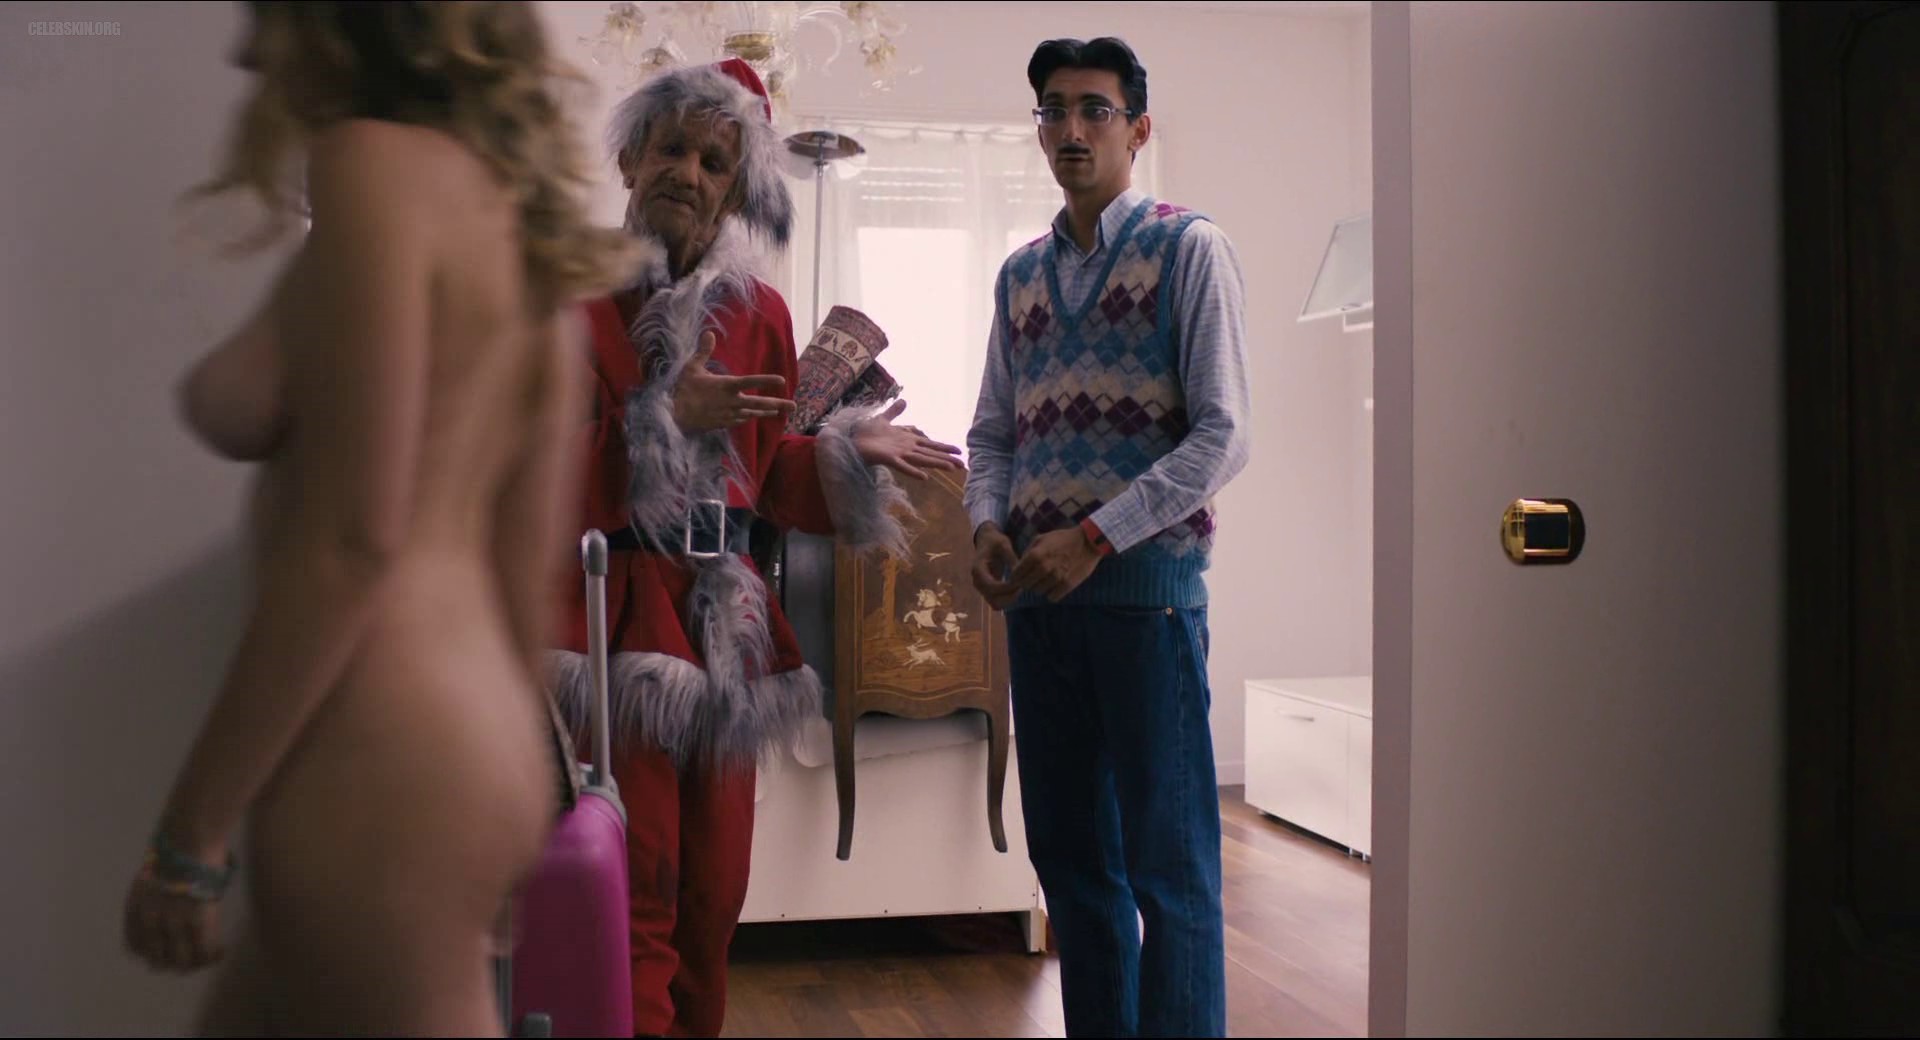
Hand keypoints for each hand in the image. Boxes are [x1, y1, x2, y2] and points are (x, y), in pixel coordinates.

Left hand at [122, 847, 227, 974]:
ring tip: (210, 955)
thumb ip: (157, 894)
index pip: (135, 946)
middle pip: (158, 959)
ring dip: (196, 963)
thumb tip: (173, 901)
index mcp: (135, 908)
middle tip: (192, 958)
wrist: (190, 837)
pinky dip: (212, 956)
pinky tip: (221, 950)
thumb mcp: (155, 874)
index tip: (167, 952)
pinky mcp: (196, 921)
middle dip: (175, 963)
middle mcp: (148, 921)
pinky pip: (204, 952)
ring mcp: (171, 923)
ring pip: (182, 962)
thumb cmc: (177, 846)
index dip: (152, 954)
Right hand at [671, 331, 795, 432]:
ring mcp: (729, 414)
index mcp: (726, 386)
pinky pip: (740, 420)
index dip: (767, 380)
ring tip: (778, 411)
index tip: (782, 380)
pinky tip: (753, 416)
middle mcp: (732, 401)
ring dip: (766, 412)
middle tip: (794, 406)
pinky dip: (748, 417)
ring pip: (752, 413)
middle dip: (778, 404)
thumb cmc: (683, 389)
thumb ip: (703, 351)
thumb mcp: (692, 367)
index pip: (751, 381)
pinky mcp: (723, 423)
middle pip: (759, 403)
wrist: (674, 416)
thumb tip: (709, 333)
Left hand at [850, 400, 963, 480]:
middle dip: (947, 457)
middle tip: (963, 464)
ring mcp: (899, 454)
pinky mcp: (889, 459)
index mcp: (907, 440)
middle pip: (930, 453)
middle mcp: (906, 448)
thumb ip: (895, 412)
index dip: (943, 447)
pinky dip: (914, 472)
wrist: (850, 441)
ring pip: (922, 459)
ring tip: (951, 468)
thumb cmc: (865, 433)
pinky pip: (903, 466)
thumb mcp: (883, 419)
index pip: (929, 443)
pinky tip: (925, 478)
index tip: (958, 450)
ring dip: (937, 463)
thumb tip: (904, 400)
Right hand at [970, 523, 1021, 610]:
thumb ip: (1010, 557)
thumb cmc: (995, 541)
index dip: (1007, 588)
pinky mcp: (987, 591)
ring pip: (996, 604)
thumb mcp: (1003, 544)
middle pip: (993, 600)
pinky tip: (1017, 589)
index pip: (991, 587)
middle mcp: (977, 582)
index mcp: (978, 569)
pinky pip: (997, 602)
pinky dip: (1008, 600)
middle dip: (1010, 596)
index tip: (1020, 582)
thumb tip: (1019, 571)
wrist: (986, 542)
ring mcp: (981, 588)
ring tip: (1020, 588)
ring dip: (1009, 600)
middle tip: (1022, 586)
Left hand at [1009, 527, 1102, 602]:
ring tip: (1047, 579)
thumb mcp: (1041, 538)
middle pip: (1026, 585)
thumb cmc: (1063, 539)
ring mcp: (1056, 577)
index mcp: (1035, 555)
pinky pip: (1052, 597)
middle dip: (1027, 582)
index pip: (1016, 574)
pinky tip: (1055, 585)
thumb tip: (1017, 567)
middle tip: (1033, 578)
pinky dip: (1052, 593)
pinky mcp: (1067, 585)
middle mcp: (1044, 567)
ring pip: (1038, 592)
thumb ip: (1027, 552)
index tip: (1019, 577)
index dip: (1015, 577)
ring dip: (1040, 587)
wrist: (1088, 542)